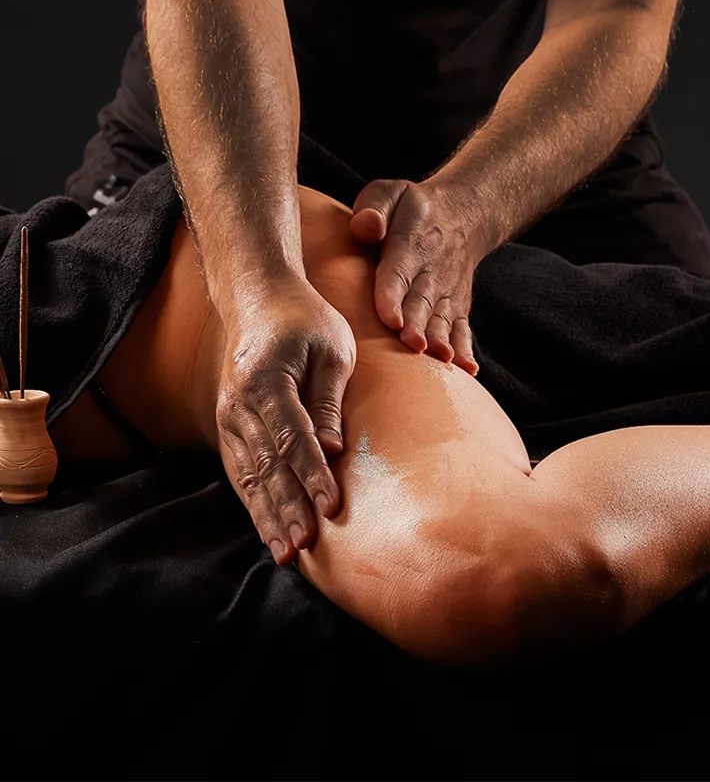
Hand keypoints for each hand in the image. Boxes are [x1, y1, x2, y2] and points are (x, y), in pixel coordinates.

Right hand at [216, 276, 355, 564]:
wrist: (259, 300)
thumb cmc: (307, 322)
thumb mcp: (331, 350)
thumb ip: (327, 400)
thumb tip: (333, 449)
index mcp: (267, 380)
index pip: (292, 438)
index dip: (312, 475)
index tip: (331, 507)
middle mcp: (240, 405)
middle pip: (267, 466)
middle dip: (288, 510)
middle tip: (305, 548)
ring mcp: (230, 419)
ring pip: (251, 477)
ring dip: (269, 517)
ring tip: (287, 554)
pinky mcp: (231, 429)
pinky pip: (243, 474)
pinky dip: (257, 507)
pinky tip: (271, 534)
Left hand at [349, 179, 480, 374]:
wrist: (464, 215)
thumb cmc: (411, 208)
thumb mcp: (390, 193)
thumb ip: (373, 206)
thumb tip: (365, 228)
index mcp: (409, 244)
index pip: (398, 273)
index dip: (393, 296)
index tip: (390, 319)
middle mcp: (432, 272)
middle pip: (422, 302)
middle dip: (417, 325)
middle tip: (412, 346)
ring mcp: (448, 292)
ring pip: (442, 319)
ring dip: (441, 340)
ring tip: (439, 359)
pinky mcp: (458, 307)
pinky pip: (462, 329)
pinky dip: (465, 349)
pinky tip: (467, 370)